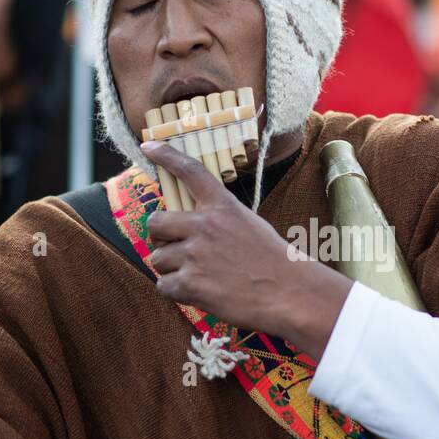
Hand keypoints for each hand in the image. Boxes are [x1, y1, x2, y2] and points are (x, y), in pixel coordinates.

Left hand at [142, 142, 351, 356]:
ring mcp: (195, 254)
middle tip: (176, 250)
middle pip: (155, 223)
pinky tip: (198, 292)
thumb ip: (218, 221)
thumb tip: (188, 230)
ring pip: (157, 259)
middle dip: (161, 238)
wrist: (289, 292)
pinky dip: (176, 292)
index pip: (190, 171)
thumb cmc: (273, 262)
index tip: (149, 146)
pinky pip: (164, 285)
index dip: (167, 156)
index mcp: (222, 206)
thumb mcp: (249, 225)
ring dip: (171, 269)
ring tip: (198, 277)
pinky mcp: (191, 282)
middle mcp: (204, 225)